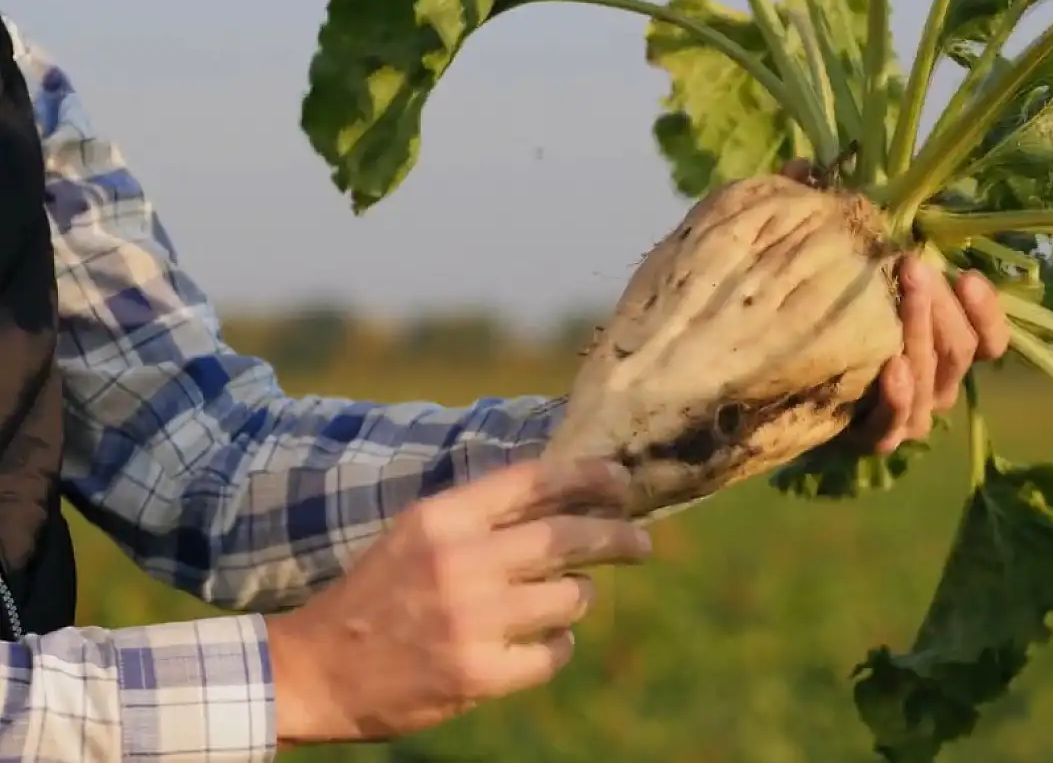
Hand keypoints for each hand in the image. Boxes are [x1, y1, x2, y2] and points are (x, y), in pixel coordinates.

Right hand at [267, 457, 651, 746]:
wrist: (313, 671)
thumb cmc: (375, 597)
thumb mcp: (416, 536)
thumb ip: (480, 516)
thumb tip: (564, 497)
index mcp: (442, 520)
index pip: (534, 480)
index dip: (588, 475)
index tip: (623, 478)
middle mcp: (460, 563)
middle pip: (568, 536)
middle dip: (617, 536)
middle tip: (642, 542)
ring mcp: (471, 620)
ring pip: (571, 596)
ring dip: (579, 595)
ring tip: (568, 597)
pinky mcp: (478, 674)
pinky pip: (554, 653)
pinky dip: (559, 646)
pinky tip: (544, 644)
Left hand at [777, 160, 1010, 454]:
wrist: (752, 382)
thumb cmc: (802, 310)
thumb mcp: (817, 262)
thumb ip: (826, 220)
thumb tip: (804, 164)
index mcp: (935, 345)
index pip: (987, 339)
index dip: (988, 312)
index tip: (969, 276)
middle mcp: (929, 382)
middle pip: (961, 354)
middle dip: (942, 307)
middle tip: (913, 264)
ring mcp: (901, 414)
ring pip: (935, 387)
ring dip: (921, 338)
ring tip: (902, 296)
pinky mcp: (867, 438)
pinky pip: (895, 428)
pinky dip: (898, 400)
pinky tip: (889, 367)